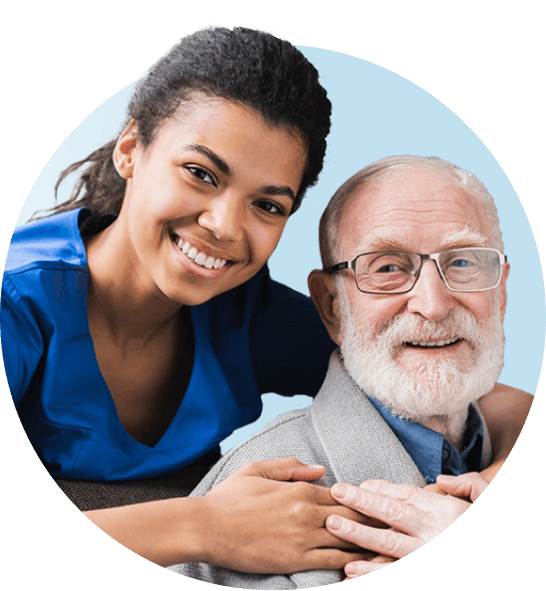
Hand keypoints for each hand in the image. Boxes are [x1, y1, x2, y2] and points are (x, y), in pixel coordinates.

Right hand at [199, 458, 377, 573]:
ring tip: (391, 546)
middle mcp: (308, 512)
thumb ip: (292, 466)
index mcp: (301, 489)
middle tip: (398, 523)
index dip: (363, 498)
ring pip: (348, 540)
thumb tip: (320, 469)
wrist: (209, 526)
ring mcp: (304, 538)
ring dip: (370, 542)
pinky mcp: (296, 560)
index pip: (343, 494)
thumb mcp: (259, 469)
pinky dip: (350, 563)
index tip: (382, 502)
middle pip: (352, 516)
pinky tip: (363, 564)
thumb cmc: (231, 496)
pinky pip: (332, 562)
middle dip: (375, 519)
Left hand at [326, 473, 488, 577]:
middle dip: (361, 503)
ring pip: (390, 544)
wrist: (511, 567)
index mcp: (446, 510)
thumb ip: (468, 485)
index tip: (356, 485)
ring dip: (360, 536)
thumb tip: (441, 481)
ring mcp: (428, 552)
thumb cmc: (484, 518)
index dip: (379, 489)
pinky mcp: (422, 570)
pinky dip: (374, 572)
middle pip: (392, 513)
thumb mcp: (487, 497)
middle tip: (336, 494)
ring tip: (334, 528)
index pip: (406, 494)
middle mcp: (435, 530)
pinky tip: (352, 571)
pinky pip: (395, 571)